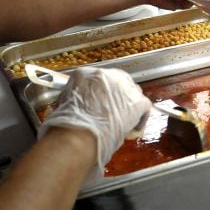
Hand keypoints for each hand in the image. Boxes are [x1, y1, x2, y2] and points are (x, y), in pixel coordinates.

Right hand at [38, 66, 151, 182]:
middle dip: (116, 97)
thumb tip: (79, 107)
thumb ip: (77, 99)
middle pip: (117, 83)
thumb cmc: (65, 125)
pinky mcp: (138, 100)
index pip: (98, 80)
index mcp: (84, 73)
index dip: (99, 94)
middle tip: (111, 114)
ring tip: (122, 123)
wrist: (78, 135)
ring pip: (132, 93)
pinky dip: (139, 119)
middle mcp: (106, 74)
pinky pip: (143, 107)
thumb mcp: (65, 104)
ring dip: (128, 106)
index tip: (97, 106)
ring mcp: (124, 86)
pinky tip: (131, 130)